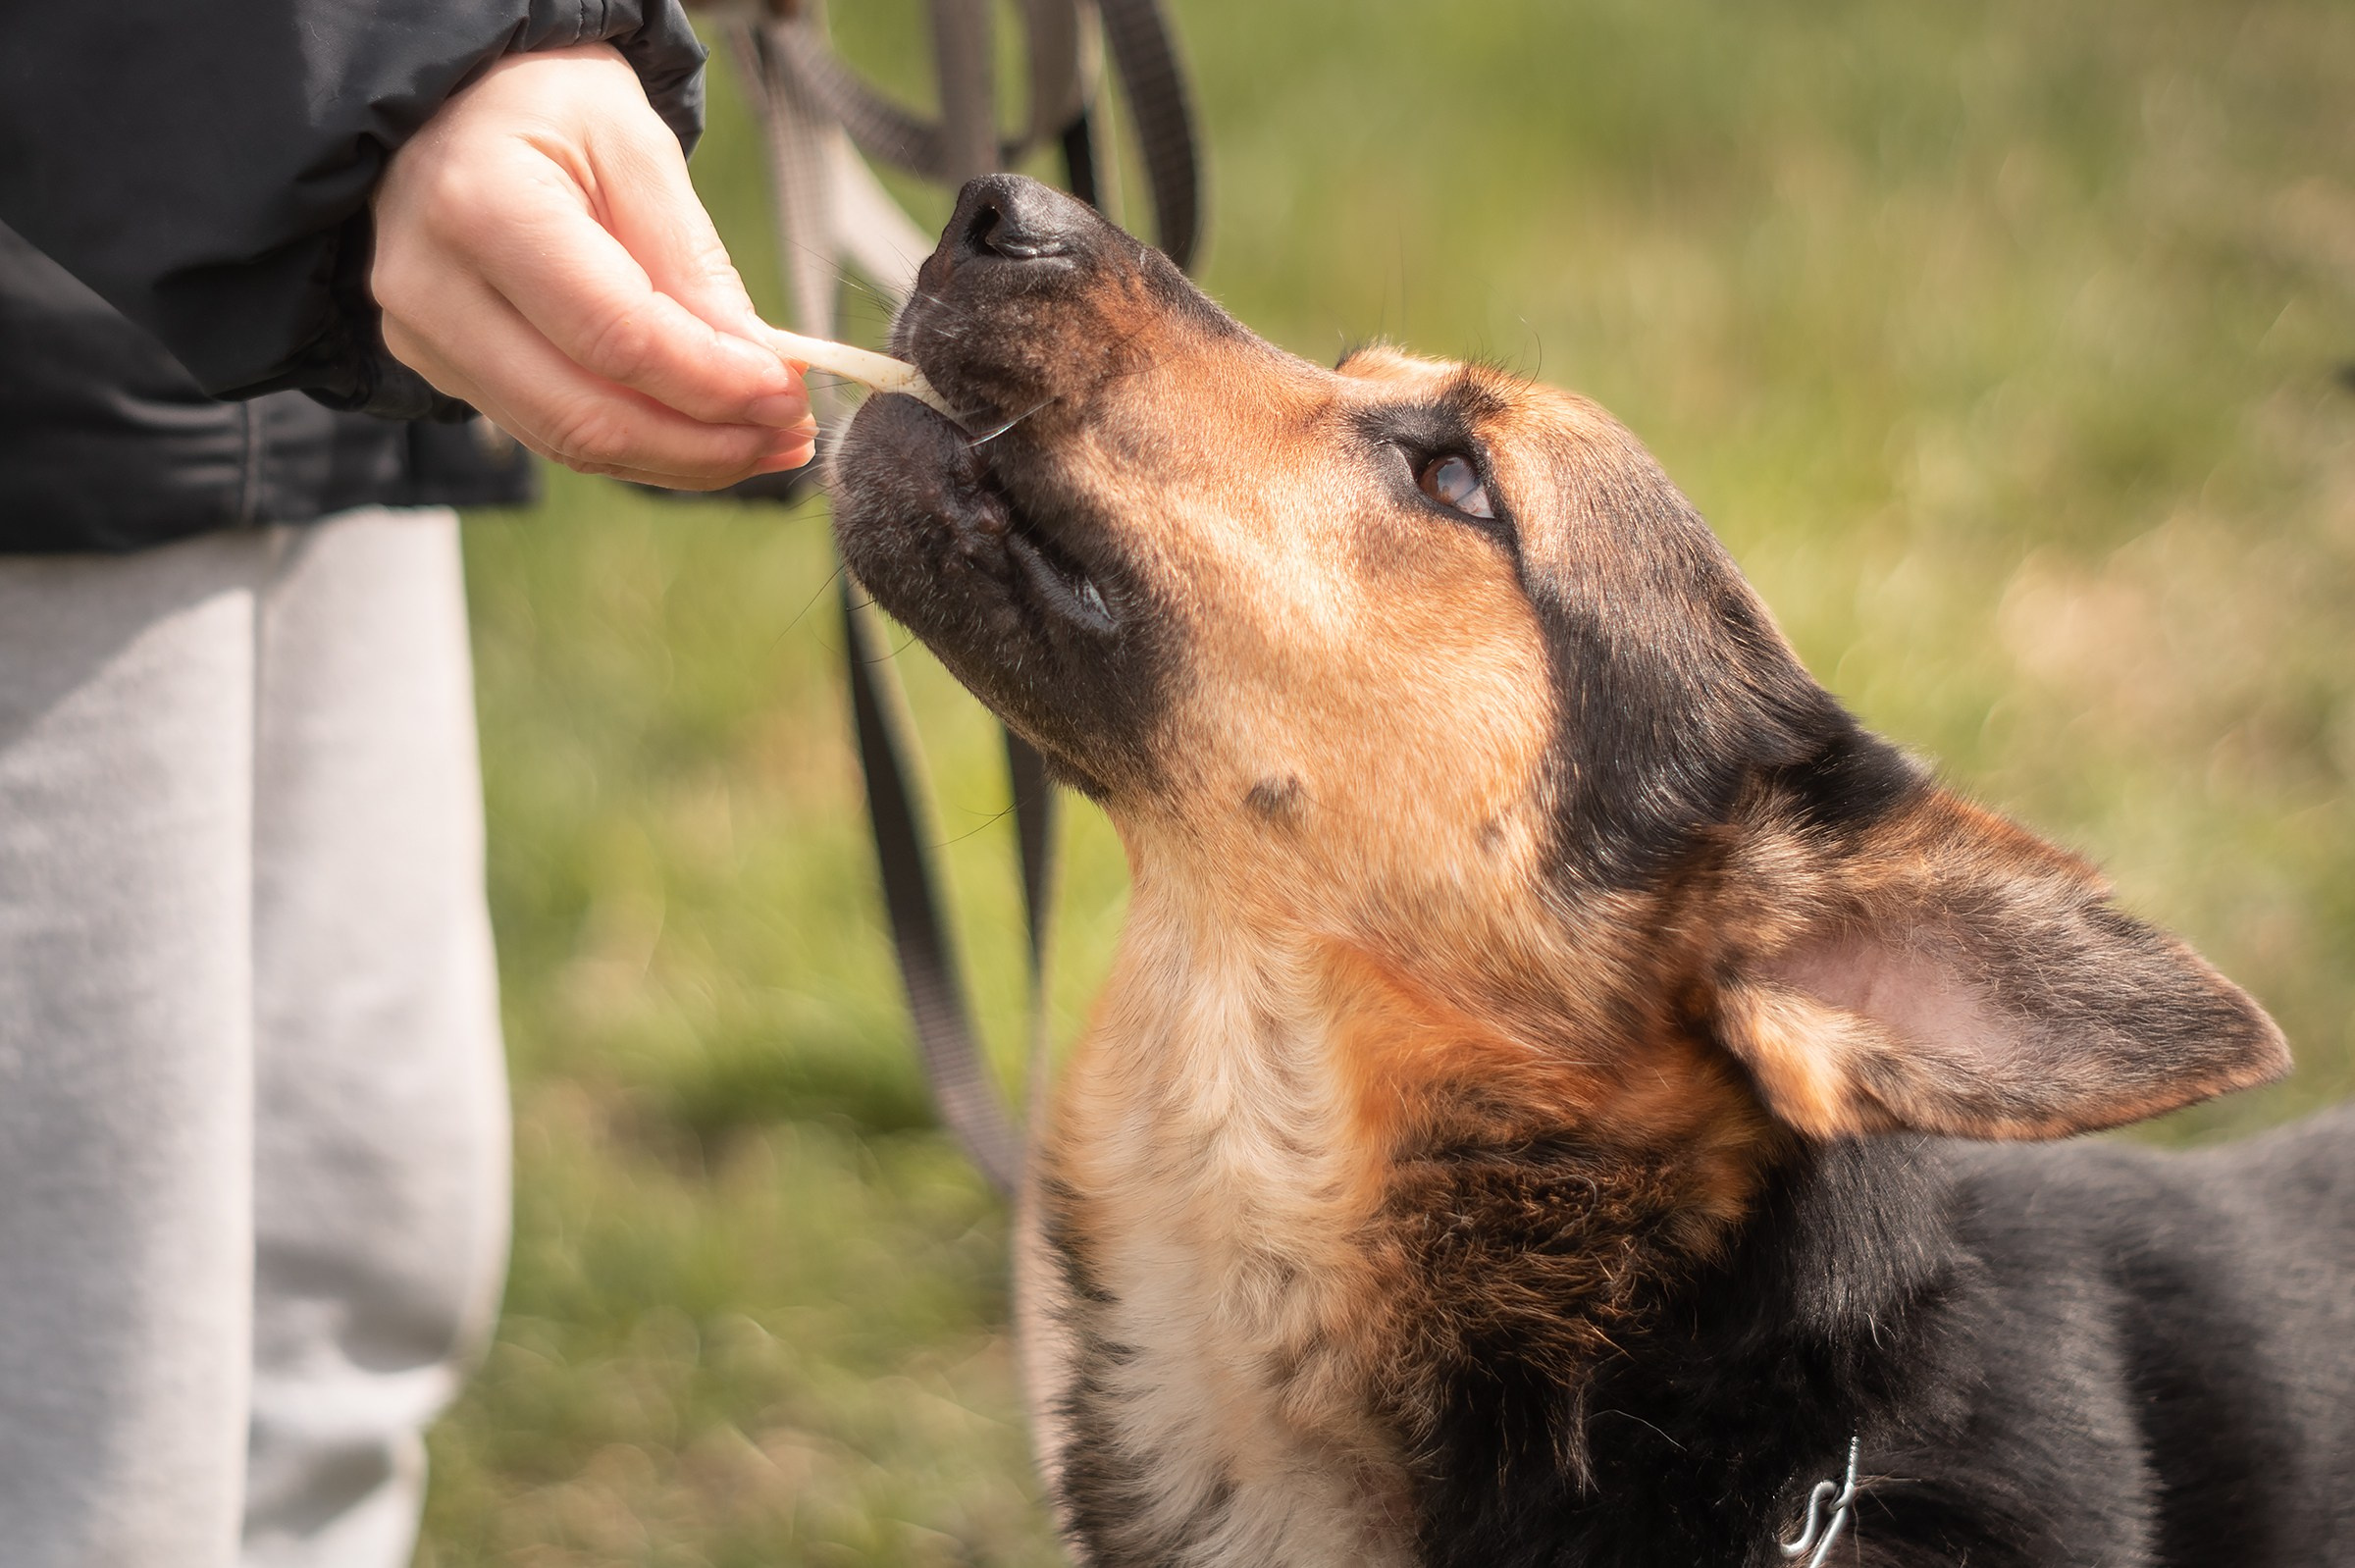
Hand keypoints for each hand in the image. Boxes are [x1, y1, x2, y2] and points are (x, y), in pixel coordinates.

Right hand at [372, 45, 813, 488]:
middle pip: (587, 416)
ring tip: (763, 440)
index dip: (713, 383)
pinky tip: (704, 432)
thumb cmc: (544, 105)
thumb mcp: (634, 145)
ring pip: (570, 441)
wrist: (449, 105)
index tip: (790, 395)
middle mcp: (432, 286)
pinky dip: (639, 444)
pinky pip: (552, 431)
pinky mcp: (442, 367)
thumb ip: (692, 262)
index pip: (617, 336)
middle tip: (788, 434)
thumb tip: (759, 368)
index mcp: (480, 207)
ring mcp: (425, 337)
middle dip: (706, 444)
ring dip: (680, 458)